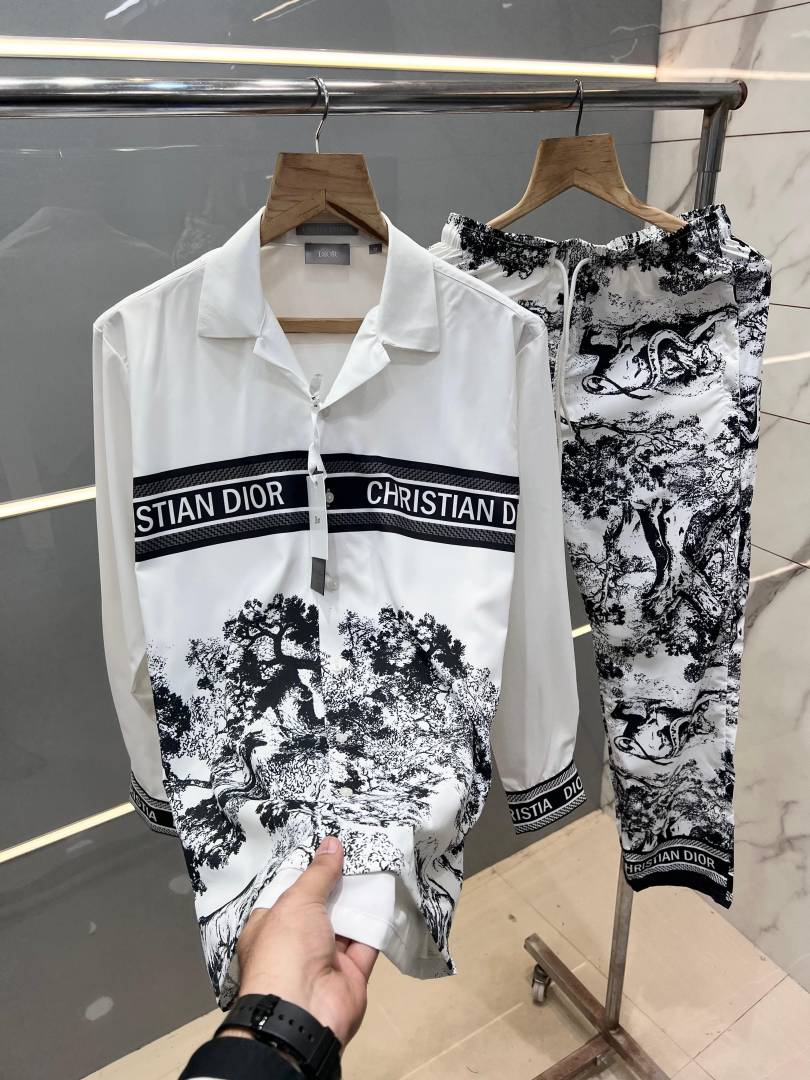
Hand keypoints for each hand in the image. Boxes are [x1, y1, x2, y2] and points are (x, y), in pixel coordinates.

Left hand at [229, 836, 378, 1047]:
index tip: (325, 850)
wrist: (304, 1012)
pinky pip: (366, 942)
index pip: (286, 895)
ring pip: (344, 923)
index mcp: (269, 928)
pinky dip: (376, 921)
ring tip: (376, 863)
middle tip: (357, 851)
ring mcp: (323, 960)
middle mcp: (294, 943)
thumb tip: (331, 843)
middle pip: (318, 907)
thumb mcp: (297, 901)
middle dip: (336, 884)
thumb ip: (318, 873)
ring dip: (358, 899)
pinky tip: (388, 893)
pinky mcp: (350, 973)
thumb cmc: (286, 949)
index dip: (305, 873)